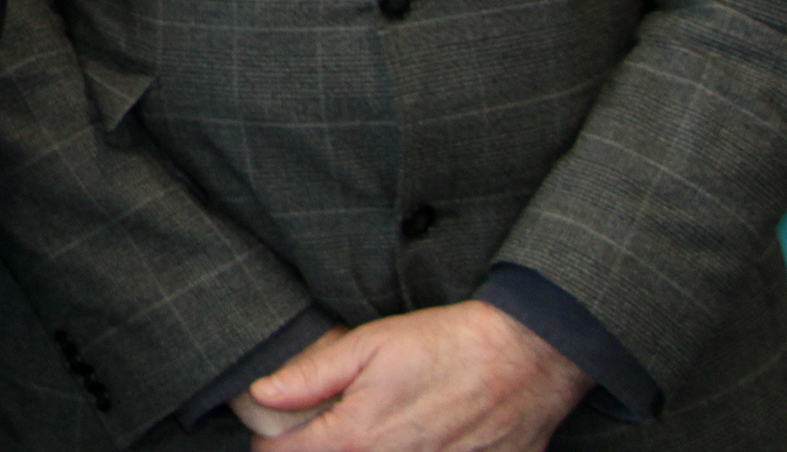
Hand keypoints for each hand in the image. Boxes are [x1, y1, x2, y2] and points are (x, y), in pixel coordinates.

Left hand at [244, 302, 591, 451]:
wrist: (524, 360)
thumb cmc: (444, 345)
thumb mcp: (369, 344)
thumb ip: (311, 376)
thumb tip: (262, 395)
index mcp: (358, 436)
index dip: (271, 447)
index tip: (273, 438)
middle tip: (319, 436)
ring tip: (372, 434)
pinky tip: (413, 441)